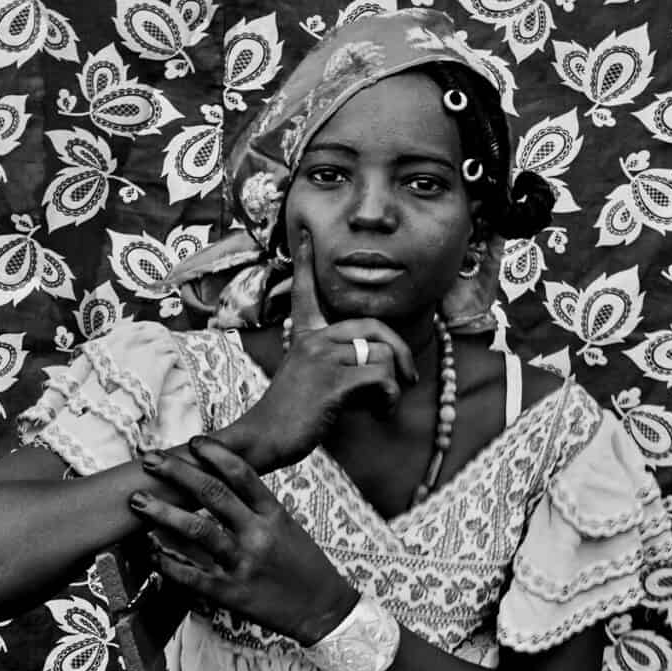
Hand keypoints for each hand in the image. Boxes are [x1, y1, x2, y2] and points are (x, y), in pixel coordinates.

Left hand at [129, 439, 359, 644]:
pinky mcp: (231, 594)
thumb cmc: (302, 564)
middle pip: (213, 494)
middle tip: (149, 460)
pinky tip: (149, 552)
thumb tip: (218, 482)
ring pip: (198, 531)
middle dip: (178, 474)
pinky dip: (168, 563)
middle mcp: (258, 534)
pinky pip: (192, 576)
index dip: (216, 454)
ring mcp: (244, 563)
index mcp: (273, 513)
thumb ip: (255, 506)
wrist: (323, 609)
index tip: (193, 442)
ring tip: (137, 501)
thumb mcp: (286, 526)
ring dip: (163, 513)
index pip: (242, 474)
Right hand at [231, 229, 417, 469]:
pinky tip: (378, 414)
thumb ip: (335, 362)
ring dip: (393, 387)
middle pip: (374, 328)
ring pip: (382, 355)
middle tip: (408, 379)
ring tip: (380, 406)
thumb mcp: (307, 378)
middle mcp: (312, 339)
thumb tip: (377, 364)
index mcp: (304, 336)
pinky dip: (389, 400)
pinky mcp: (334, 381)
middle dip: (401, 353)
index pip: (306, 291)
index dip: (305, 262)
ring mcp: (322, 358)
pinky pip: (382, 378)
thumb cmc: (289, 415)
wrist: (263, 438)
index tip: (306, 232)